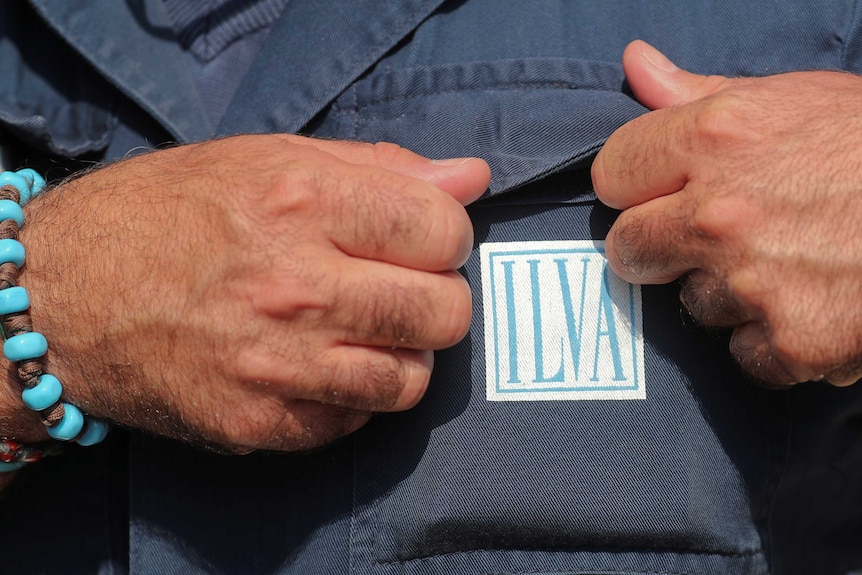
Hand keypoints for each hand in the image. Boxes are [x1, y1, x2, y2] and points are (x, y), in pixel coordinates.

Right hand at [3, 135, 489, 452]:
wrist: (64, 294)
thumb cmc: (168, 213)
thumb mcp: (267, 157)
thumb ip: (379, 167)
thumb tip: (472, 179)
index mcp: (302, 201)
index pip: (444, 230)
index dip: (445, 234)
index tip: (421, 239)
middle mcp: (295, 285)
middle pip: (444, 312)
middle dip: (438, 298)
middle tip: (400, 288)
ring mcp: (276, 363)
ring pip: (412, 380)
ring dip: (403, 355)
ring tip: (364, 333)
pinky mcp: (257, 423)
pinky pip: (355, 422)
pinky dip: (353, 397)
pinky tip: (322, 368)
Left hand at [592, 40, 861, 386]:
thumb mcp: (793, 97)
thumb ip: (698, 92)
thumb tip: (634, 64)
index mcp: (716, 137)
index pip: (611, 173)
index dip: (634, 186)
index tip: (660, 192)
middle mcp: (720, 212)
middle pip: (628, 248)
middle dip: (658, 246)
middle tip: (710, 239)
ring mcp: (751, 283)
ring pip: (693, 304)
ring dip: (727, 293)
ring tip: (789, 265)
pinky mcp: (790, 342)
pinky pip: (745, 353)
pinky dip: (774, 340)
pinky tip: (815, 306)